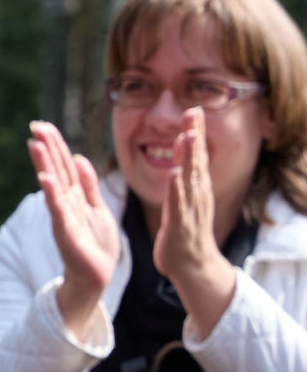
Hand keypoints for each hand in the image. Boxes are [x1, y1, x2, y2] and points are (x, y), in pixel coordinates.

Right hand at [29, 120, 118, 344]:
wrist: (96, 277)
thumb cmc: (96, 245)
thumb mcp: (98, 208)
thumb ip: (89, 185)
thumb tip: (79, 157)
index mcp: (75, 195)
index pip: (64, 164)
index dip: (55, 145)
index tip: (43, 125)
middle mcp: (66, 203)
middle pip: (56, 170)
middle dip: (47, 148)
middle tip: (36, 126)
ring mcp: (64, 216)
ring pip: (54, 185)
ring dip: (45, 166)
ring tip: (36, 145)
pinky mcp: (66, 233)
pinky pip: (59, 211)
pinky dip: (52, 196)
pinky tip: (46, 181)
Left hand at [153, 108, 239, 340]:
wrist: (191, 265)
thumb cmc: (184, 229)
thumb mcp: (184, 197)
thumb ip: (184, 173)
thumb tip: (181, 148)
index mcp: (195, 187)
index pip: (195, 154)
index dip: (194, 131)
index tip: (192, 107)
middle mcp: (197, 194)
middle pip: (196, 160)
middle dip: (195, 135)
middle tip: (193, 110)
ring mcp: (191, 209)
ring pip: (190, 179)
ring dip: (189, 157)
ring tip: (187, 135)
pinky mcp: (180, 224)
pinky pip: (178, 204)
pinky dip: (177, 189)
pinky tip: (174, 174)